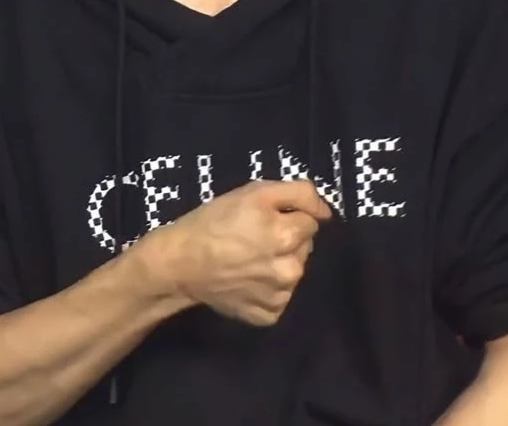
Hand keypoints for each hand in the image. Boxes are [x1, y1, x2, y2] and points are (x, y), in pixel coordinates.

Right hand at [158, 180, 331, 326]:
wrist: (180, 263)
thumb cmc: (215, 221)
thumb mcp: (255, 191)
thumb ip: (299, 193)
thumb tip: (327, 212)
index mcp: (289, 236)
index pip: (311, 221)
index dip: (288, 215)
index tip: (264, 218)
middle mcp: (291, 270)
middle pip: (304, 247)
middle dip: (287, 239)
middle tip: (254, 237)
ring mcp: (280, 297)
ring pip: (293, 271)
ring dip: (279, 263)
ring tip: (248, 259)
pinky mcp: (268, 316)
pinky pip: (280, 296)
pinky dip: (268, 289)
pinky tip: (247, 280)